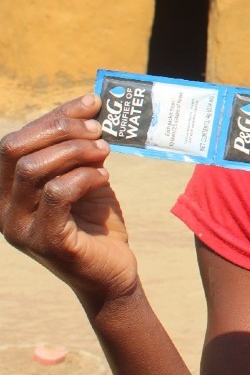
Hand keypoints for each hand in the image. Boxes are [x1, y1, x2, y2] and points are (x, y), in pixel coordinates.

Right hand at [0, 95, 136, 303]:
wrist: (113, 272)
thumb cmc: (96, 222)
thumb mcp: (84, 177)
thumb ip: (77, 149)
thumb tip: (90, 105)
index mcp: (6, 191)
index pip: (14, 141)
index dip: (52, 116)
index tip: (91, 102)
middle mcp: (3, 209)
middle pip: (15, 149)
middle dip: (61, 129)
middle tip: (99, 129)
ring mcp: (20, 228)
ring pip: (33, 169)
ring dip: (75, 151)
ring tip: (105, 151)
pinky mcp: (45, 242)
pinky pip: (57, 194)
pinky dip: (84, 177)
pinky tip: (105, 177)